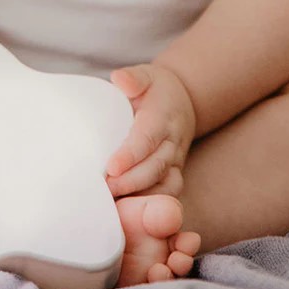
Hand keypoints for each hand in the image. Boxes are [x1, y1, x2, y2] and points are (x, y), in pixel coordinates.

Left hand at [106, 64, 195, 197]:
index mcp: (162, 118)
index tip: (111, 167)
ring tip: (113, 206)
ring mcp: (175, 162)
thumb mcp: (146, 76)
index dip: (130, 155)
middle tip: (104, 190)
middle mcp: (171, 143)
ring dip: (140, 198)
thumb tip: (119, 79)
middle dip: (130, 182)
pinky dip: (150, 207)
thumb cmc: (155, 90)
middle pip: (154, 167)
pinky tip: (127, 213)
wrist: (183, 102)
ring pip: (163, 186)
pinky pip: (166, 196)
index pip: (146, 138)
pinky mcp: (173, 176)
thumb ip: (133, 78)